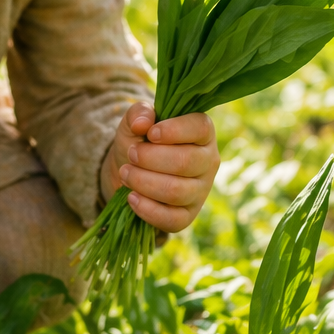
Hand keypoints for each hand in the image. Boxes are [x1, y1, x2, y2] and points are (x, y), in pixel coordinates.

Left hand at [100, 102, 219, 232]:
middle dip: (150, 158)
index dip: (174, 131)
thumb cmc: (139, 141)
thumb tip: (143, 122)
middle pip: (185, 162)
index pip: (200, 128)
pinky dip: (147, 209)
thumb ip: (139, 113)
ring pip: (176, 191)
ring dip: (144, 182)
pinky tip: (131, 197)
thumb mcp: (135, 122)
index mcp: (202, 133)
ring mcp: (200, 191)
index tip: (150, 134)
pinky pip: (172, 219)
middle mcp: (208, 162)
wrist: (129, 171)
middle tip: (130, 154)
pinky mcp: (187, 216)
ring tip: (125, 173)